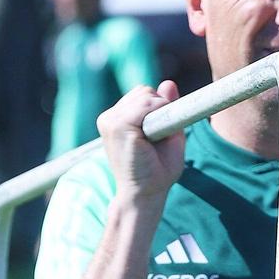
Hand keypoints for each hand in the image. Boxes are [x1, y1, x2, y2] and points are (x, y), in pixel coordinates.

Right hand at [99, 80, 184, 208]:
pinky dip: (156, 113)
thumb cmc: (157, 172)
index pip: (142, 95)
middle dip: (159, 107)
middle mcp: (110, 117)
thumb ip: (168, 109)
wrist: (145, 195)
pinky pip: (145, 104)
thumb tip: (168, 82)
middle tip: (159, 138)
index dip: (157, 106)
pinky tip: (152, 136)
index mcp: (118, 119)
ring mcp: (110, 120)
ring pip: (145, 94)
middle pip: (143, 90)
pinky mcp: (116, 125)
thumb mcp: (168, 135)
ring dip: (159, 112)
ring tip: (153, 141)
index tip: (163, 129)